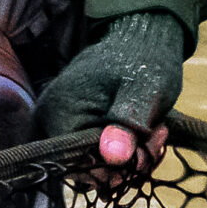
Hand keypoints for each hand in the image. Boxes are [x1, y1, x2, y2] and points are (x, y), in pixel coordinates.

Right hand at [33, 10, 187, 166]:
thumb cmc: (144, 59)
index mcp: (59, 112)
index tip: (147, 151)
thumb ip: (127, 123)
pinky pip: (93, 153)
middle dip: (125, 164)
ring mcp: (57, 123)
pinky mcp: (69, 124)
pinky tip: (143, 135)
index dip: (114, 170)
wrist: (140, 37)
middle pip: (85, 170)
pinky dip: (121, 151)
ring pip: (92, 165)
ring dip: (127, 158)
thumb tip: (113, 157)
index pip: (78, 168)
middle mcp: (48, 120)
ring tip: (154, 132)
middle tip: (158, 138)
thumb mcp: (145, 91)